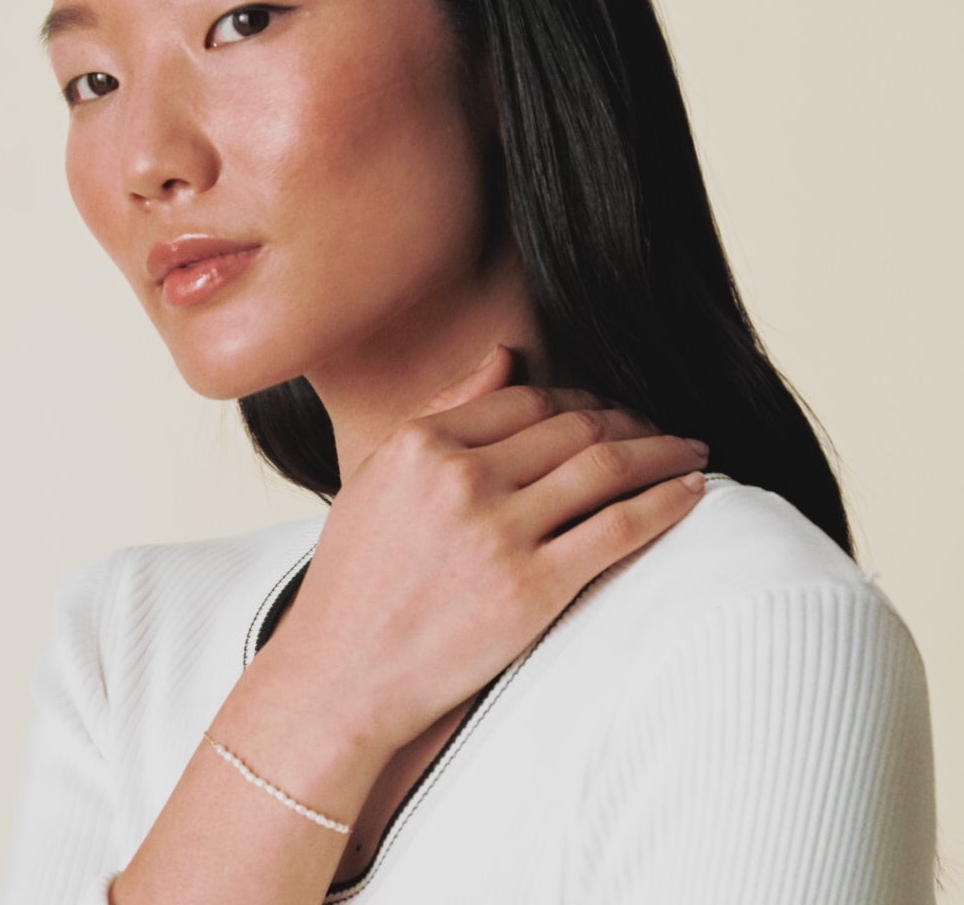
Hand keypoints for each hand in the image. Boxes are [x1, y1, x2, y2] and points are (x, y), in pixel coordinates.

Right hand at [261, 346, 708, 755]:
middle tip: (660, 431)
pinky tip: (692, 491)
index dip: (581, 398)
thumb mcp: (380, 477)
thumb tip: (508, 356)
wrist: (341, 677)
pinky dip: (666, 503)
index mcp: (421, 443)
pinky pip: (619, 529)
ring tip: (691, 452)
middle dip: (630, 421)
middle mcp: (461, 477)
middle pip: (575, 425)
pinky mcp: (530, 590)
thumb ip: (444, 410)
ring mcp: (497, 533)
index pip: (528, 398)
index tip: (607, 411)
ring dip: (662, 452)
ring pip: (606, 467)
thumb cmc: (357, 579)